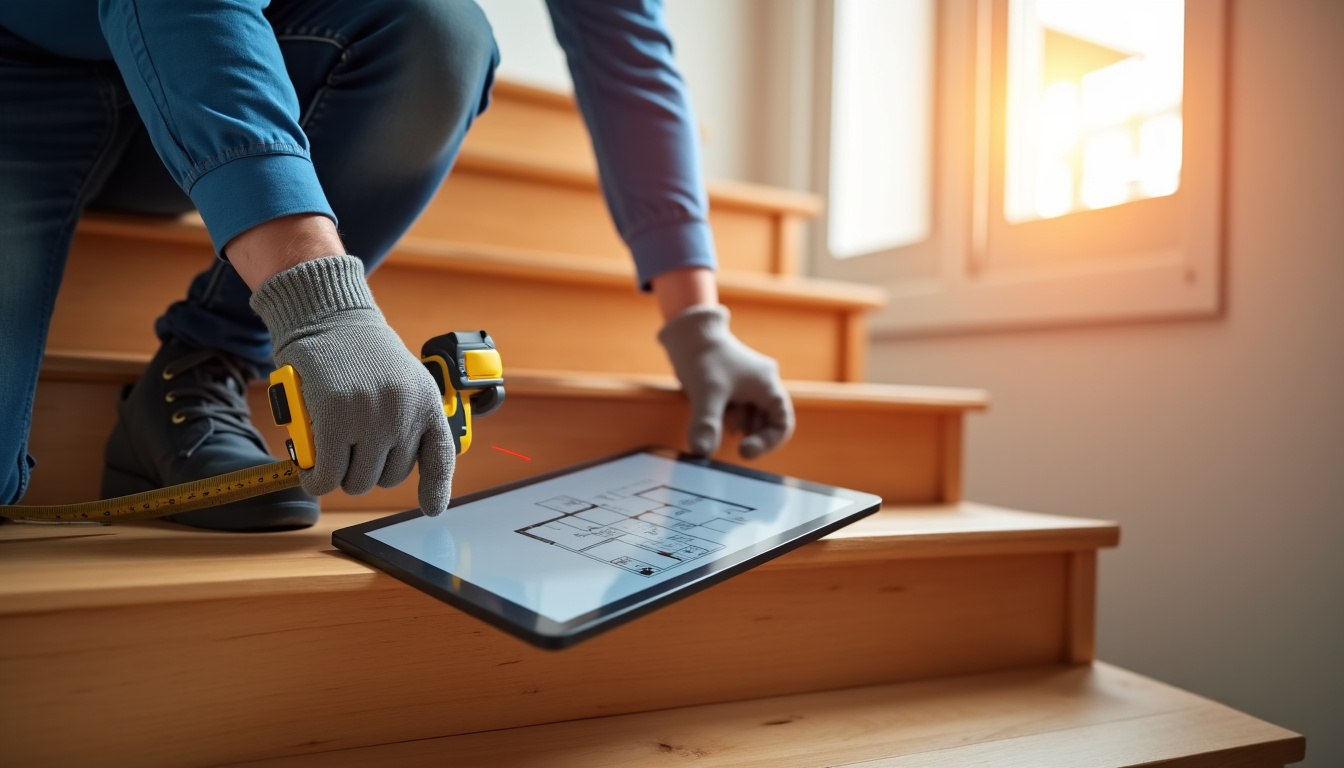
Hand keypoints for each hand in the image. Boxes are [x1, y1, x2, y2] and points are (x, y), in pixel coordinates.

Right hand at [250, 256, 454, 514]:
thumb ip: (409, 417)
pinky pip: (326, 474)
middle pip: (388, 477)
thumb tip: (401, 458)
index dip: (435, 489)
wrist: (330, 317)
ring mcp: (370, 416)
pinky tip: (309, 473)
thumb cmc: (363, 353)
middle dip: (365, 471)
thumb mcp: (404, 380)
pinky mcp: (334, 418)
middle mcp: (405, 412)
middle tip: (348, 452)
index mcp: (427, 403)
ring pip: (356, 481)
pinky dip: (315, 480)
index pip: (440, 457)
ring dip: (338, 476)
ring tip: (328, 453)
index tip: (432, 510)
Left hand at [657, 305, 794, 457]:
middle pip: (769, 423)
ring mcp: (749, 386)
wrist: (688, 332)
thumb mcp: (706, 392)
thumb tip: (702, 452)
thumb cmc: (702, 357)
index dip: (768, 442)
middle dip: (751, 436)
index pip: (783, 423)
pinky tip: (712, 414)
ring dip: (736, 428)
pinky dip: (726, 419)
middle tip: (732, 445)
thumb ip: (706, 423)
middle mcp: (763, 385)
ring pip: (751, 418)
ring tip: (719, 422)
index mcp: (767, 384)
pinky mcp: (733, 388)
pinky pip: (737, 410)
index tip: (744, 452)